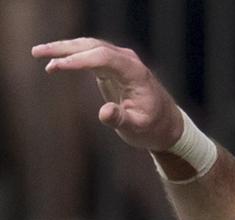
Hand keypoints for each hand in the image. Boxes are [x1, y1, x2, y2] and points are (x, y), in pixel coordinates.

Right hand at [33, 38, 183, 151]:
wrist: (166, 124)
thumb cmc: (153, 128)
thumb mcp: (138, 129)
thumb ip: (121, 120)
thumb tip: (104, 112)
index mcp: (135, 73)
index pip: (103, 58)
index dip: (78, 60)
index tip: (56, 67)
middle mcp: (128, 61)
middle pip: (92, 46)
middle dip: (64, 49)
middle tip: (38, 53)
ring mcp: (121, 61)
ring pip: (88, 47)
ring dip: (63, 48)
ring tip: (38, 53)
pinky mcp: (113, 66)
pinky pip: (89, 54)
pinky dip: (71, 55)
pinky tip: (55, 61)